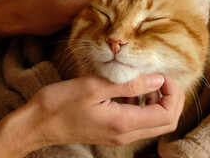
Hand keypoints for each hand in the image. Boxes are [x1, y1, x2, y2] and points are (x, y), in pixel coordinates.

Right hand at [7, 74, 183, 155]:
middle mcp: (125, 134)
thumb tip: (157, 80)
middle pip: (165, 122)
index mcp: (124, 123)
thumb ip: (128, 84)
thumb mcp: (94, 87)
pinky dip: (141, 105)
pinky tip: (128, 89)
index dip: (172, 93)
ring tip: (142, 81)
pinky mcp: (111, 131)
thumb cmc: (60, 104)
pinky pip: (137, 121)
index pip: (167, 115)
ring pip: (153, 123)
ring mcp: (118, 135)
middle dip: (170, 98)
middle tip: (158, 77)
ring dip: (155, 101)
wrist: (37, 124)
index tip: (161, 74)